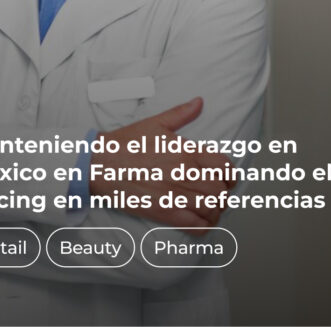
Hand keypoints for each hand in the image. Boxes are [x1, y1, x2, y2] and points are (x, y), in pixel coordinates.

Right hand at [90, 98, 233, 231]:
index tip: (227, 177)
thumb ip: (181, 113)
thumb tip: (199, 103)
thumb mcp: (155, 123)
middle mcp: (184, 173)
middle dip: (223, 194)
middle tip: (217, 193)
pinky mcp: (165, 212)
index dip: (230, 174)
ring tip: (210, 208)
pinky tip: (201, 221)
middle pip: (221, 190)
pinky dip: (204, 227)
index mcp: (185, 150)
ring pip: (212, 209)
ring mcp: (175, 194)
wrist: (100, 164)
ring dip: (216, 210)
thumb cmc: (124, 144)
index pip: (224, 166)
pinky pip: (196, 226)